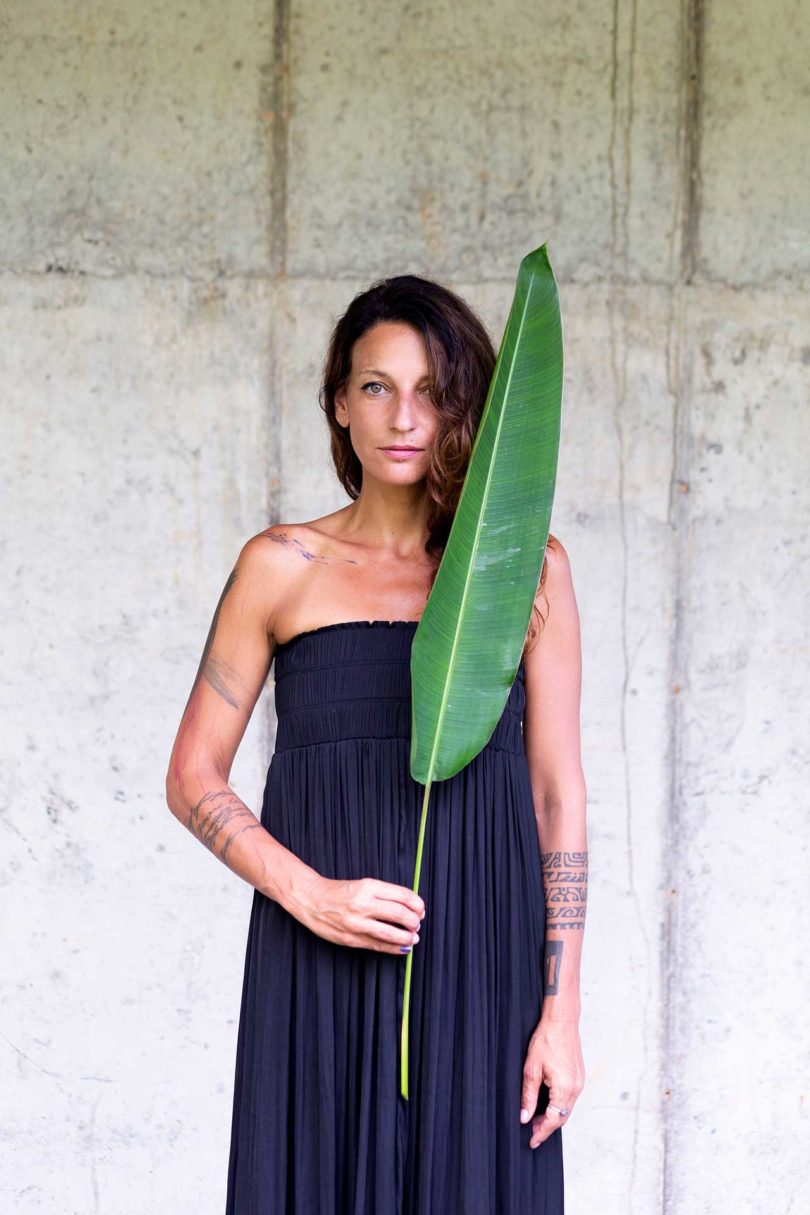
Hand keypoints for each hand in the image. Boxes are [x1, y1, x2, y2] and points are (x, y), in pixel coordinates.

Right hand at [292, 874, 425, 954]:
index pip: (402, 895)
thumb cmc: (339, 891)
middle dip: (414, 921)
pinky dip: (394, 948)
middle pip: (400, 914)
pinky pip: (378, 945)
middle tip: (417, 923)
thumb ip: (384, 895)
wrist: (312, 900)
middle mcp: (363, 903)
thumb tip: (409, 907)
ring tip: (413, 937)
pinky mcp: (351, 939)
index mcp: (368, 886)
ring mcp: (356, 923)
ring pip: (391, 933)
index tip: (420, 909)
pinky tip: (402, 948)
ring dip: (407, 937)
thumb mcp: (363, 885)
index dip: (416, 904)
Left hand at [519, 1017, 584, 1147]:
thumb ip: (528, 1096)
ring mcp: (580, 1082)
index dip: (542, 1133)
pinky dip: (559, 1105)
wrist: (562, 1021)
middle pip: (562, 1117)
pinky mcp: (579, 1076)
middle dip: (547, 1127)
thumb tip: (524, 1117)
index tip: (532, 1142)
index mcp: (565, 1088)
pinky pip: (570, 1098)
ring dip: (553, 1116)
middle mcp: (576, 1088)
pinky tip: (548, 1103)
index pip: (554, 1120)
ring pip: (567, 1108)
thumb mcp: (531, 1069)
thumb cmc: (546, 1040)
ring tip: (536, 1119)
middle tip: (531, 1132)